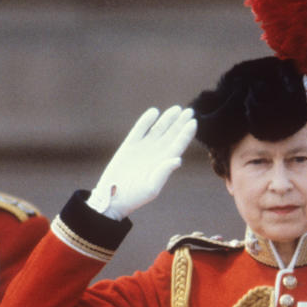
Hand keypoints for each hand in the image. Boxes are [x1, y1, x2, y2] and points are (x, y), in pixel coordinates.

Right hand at [87, 105, 196, 219]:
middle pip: (172, 134)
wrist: (113, 197)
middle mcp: (156, 153)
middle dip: (180, 123)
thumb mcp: (151, 188)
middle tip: (190, 111)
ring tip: (177, 109)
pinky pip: (140, 129)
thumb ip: (163, 172)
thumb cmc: (134, 197)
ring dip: (168, 119)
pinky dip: (146, 120)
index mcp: (164, 163)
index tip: (193, 122)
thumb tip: (178, 159)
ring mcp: (143, 148)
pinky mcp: (129, 145)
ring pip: (158, 129)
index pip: (179, 145)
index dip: (186, 133)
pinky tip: (154, 112)